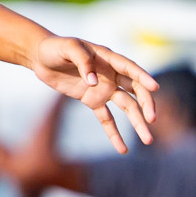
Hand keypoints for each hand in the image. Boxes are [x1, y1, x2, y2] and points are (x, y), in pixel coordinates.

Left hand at [30, 36, 158, 153]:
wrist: (40, 57)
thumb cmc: (55, 47)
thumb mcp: (68, 48)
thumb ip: (82, 62)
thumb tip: (95, 82)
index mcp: (107, 58)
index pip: (129, 68)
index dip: (143, 77)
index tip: (155, 88)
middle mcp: (110, 74)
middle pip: (134, 90)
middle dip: (146, 104)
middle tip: (152, 119)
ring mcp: (103, 89)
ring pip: (126, 107)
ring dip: (137, 122)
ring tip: (148, 140)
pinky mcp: (92, 101)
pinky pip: (107, 119)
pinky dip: (114, 133)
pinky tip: (123, 149)